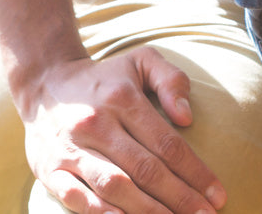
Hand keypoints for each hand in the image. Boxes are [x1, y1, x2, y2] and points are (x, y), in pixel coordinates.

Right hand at [23, 50, 226, 213]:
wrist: (43, 84)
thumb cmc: (104, 79)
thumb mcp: (140, 62)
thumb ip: (171, 80)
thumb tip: (187, 117)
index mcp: (123, 99)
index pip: (167, 144)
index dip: (195, 173)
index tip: (218, 195)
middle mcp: (97, 124)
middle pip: (146, 170)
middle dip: (180, 199)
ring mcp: (72, 149)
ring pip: (115, 186)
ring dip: (147, 211)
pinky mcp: (49, 169)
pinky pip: (76, 198)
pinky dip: (100, 213)